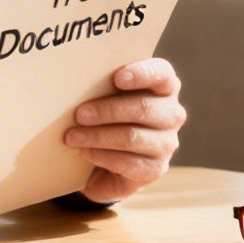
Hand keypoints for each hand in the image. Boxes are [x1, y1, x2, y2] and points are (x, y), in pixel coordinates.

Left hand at [64, 58, 184, 202]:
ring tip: (72, 136)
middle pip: (143, 108)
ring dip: (97, 136)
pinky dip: (101, 156)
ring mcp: (167, 143)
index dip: (142, 73)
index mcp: (164, 86)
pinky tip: (83, 152)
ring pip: (132, 137)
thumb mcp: (106, 96)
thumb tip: (75, 80)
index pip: (161, 73)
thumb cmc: (105, 115)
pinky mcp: (155, 169)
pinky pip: (128, 162)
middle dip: (108, 111)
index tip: (117, 78)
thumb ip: (102, 85)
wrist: (107, 160)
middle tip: (79, 114)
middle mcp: (171, 114)